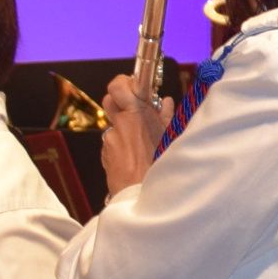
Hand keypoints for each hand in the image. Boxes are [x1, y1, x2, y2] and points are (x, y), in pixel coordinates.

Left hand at [98, 75, 171, 196]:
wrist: (141, 195)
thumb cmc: (160, 167)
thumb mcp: (171, 138)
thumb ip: (166, 117)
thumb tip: (166, 102)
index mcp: (136, 115)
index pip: (118, 86)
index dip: (123, 83)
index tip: (133, 85)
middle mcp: (119, 125)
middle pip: (110, 100)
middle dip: (121, 102)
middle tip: (136, 109)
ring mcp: (110, 140)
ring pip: (115, 125)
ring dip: (125, 128)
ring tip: (142, 142)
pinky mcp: (106, 155)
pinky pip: (113, 143)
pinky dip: (122, 145)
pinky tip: (135, 157)